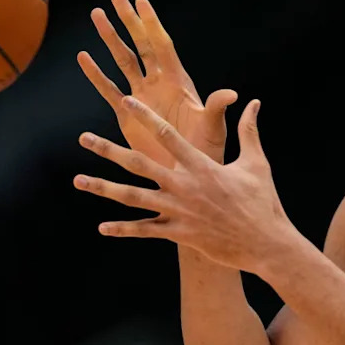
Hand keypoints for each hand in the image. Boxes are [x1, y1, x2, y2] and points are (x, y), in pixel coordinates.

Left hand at [73, 96, 299, 275]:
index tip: (126, 101)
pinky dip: (123, 229)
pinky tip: (102, 227)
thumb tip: (254, 102)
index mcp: (201, 166)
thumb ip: (249, 130)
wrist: (265, 243)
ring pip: (133, 197)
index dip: (145, 117)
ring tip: (79, 180)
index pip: (167, 135)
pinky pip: (146, 230)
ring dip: (104, 188)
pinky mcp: (179, 233)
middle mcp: (184, 186)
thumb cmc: (262, 202)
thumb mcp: (257, 162)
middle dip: (109, 150)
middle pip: (138, 164)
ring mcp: (179, 211)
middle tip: (84, 138)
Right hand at [78, 0, 237, 165]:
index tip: (141, 1)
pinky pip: (109, 89)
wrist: (188, 175)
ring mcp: (142, 97)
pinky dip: (96, 74)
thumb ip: (215, 108)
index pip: (162, 46)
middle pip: (141, 44)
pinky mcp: (127, 114)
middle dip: (129, 20)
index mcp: (178, 82)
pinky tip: (84, 57)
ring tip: (97, 15)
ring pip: (123, 61)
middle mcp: (159, 84)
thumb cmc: (206, 150)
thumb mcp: (212, 128)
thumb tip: (232, 93)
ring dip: (110, 39)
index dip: (152, 24)